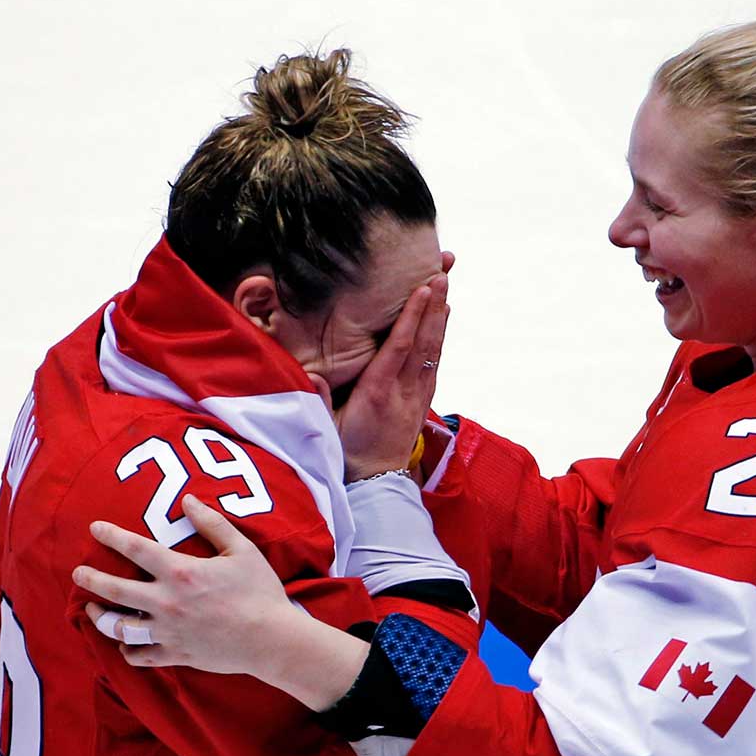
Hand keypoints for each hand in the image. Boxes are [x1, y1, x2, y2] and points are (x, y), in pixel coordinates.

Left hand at [74, 495, 300, 676]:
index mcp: (181, 572)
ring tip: (92, 609)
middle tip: (78, 573)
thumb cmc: (260, 592)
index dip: (111, 536)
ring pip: (119, 627)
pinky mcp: (175, 653)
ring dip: (100, 617)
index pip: (135, 549)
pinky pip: (140, 655)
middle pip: (114, 590)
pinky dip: (127, 650)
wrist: (271, 640)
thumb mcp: (242, 550)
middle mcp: (166, 602)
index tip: (95, 528)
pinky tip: (123, 643)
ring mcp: (168, 631)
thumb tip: (188, 500)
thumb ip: (212, 524)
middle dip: (90, 579)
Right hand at [336, 274, 447, 480]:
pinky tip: (442, 317)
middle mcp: (404, 390)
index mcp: (379, 392)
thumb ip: (321, 400)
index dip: (413, 316)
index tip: (423, 289)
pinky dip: (438, 335)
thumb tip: (310, 374)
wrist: (377, 483)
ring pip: (433, 348)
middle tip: (442, 272)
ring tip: (446, 283)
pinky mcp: (423, 399)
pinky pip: (434, 360)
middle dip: (433, 304)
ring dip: (440, 315)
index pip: (400, 347)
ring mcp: (417, 394)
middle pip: (424, 340)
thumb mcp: (328, 429)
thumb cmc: (348, 452)